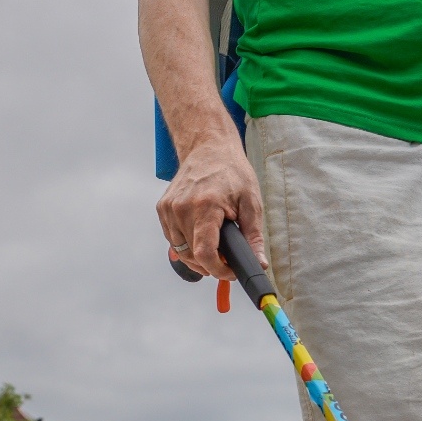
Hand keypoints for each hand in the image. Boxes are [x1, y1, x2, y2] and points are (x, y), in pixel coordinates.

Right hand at [155, 133, 262, 281]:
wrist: (208, 148)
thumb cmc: (231, 172)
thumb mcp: (251, 202)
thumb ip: (253, 236)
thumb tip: (259, 263)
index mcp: (204, 206)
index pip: (204, 253)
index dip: (218, 270)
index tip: (230, 272)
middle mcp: (181, 209)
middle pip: (191, 255)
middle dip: (210, 264)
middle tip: (226, 259)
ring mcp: (168, 209)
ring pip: (180, 250)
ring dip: (197, 255)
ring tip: (215, 245)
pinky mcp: (162, 208)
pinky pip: (173, 238)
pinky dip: (186, 243)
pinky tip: (200, 233)